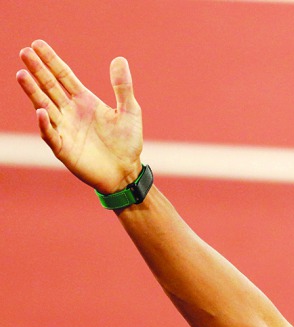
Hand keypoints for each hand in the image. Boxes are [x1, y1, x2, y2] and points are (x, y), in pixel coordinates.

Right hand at [16, 40, 143, 194]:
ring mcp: (65, 129)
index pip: (63, 76)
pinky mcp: (64, 148)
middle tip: (24, 52)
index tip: (37, 44)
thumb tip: (119, 59)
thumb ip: (122, 87)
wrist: (127, 172)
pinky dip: (45, 124)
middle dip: (37, 70)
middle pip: (50, 87)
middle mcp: (70, 112)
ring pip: (44, 106)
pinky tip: (41, 111)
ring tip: (21, 75)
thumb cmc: (128, 142)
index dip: (51, 60)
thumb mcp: (129, 111)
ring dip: (33, 92)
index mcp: (84, 101)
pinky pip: (51, 135)